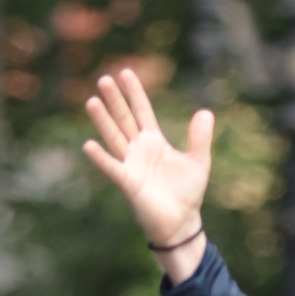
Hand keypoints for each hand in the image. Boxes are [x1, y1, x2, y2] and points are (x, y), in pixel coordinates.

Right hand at [83, 68, 213, 254]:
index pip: (142, 111)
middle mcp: (139, 149)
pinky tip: (89, 145)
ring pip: (114, 137)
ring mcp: (131, 164)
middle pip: (124, 119)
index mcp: (154, 141)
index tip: (126, 72)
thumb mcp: (199, 162)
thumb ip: (200, 138)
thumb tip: (205, 112)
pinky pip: (112, 168)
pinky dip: (101, 158)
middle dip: (115, 100)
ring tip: (92, 101)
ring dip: (103, 121)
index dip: (135, 93)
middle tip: (104, 78)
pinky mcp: (128, 183)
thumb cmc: (187, 193)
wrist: (182, 223)